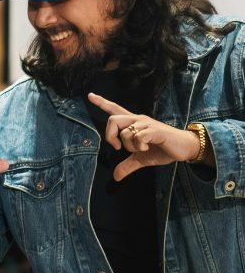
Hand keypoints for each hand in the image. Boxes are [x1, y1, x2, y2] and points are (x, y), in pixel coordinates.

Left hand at [88, 93, 202, 180]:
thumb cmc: (162, 149)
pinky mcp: (155, 130)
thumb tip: (115, 177)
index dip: (102, 103)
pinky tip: (147, 148)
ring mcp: (147, 124)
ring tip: (142, 149)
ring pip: (125, 132)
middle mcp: (138, 120)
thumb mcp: (141, 159)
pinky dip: (139, 146)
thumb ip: (127, 165)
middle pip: (113, 120)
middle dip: (110, 136)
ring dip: (129, 146)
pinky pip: (138, 137)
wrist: (183, 149)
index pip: (115, 109)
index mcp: (133, 123)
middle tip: (117, 147)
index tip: (90, 95)